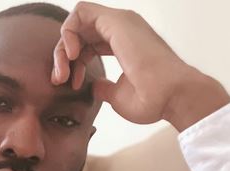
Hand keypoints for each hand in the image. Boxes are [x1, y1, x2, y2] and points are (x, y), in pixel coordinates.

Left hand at [51, 2, 229, 130]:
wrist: (169, 97)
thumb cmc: (151, 100)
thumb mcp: (118, 96)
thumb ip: (104, 88)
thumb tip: (94, 87)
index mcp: (123, 43)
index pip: (88, 43)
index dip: (74, 64)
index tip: (73, 84)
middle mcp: (122, 29)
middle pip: (79, 32)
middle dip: (62, 55)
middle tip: (59, 79)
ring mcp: (119, 22)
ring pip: (77, 21)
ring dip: (62, 46)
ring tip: (64, 71)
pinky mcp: (116, 21)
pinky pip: (80, 12)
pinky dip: (68, 32)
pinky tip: (71, 55)